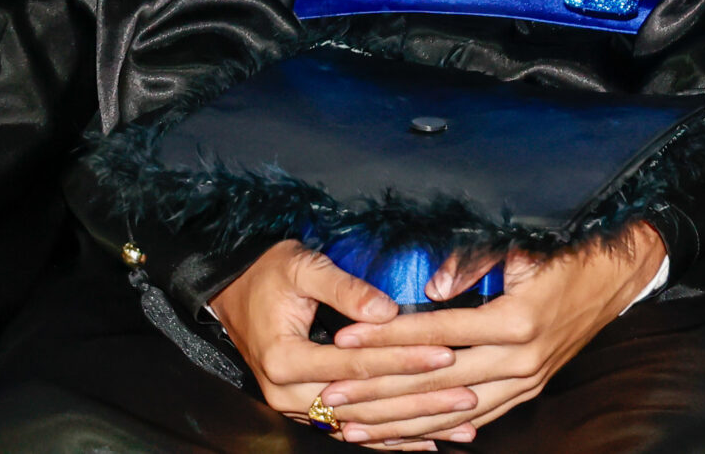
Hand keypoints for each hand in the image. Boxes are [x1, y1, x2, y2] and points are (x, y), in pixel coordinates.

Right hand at [207, 242, 461, 447]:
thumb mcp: (304, 267)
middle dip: (420, 401)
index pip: (356, 364)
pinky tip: (429, 441)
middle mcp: (287, 394)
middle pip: (364, 404)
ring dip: (414, 426)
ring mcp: (296, 408)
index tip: (447, 354)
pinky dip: (392, 438)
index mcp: (285, 360)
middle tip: (469, 395)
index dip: (403, 360)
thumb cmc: (271, 273)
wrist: (234, 292)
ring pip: (363, 424)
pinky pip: (353, 429)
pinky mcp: (307, 410)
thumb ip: (345, 288)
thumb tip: (386, 312)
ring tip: (464, 425)